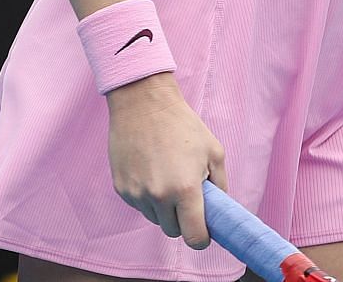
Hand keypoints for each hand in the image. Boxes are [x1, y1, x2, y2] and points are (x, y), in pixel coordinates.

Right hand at [106, 73, 229, 249]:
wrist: (144, 104)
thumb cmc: (183, 125)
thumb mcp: (214, 151)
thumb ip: (220, 185)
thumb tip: (219, 209)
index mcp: (185, 190)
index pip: (194, 236)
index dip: (201, 238)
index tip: (204, 233)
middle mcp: (158, 197)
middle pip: (173, 230)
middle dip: (182, 220)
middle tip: (187, 197)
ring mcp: (136, 194)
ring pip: (154, 218)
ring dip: (163, 208)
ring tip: (168, 176)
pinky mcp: (121, 189)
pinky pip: (139, 205)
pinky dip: (147, 196)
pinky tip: (151, 170)